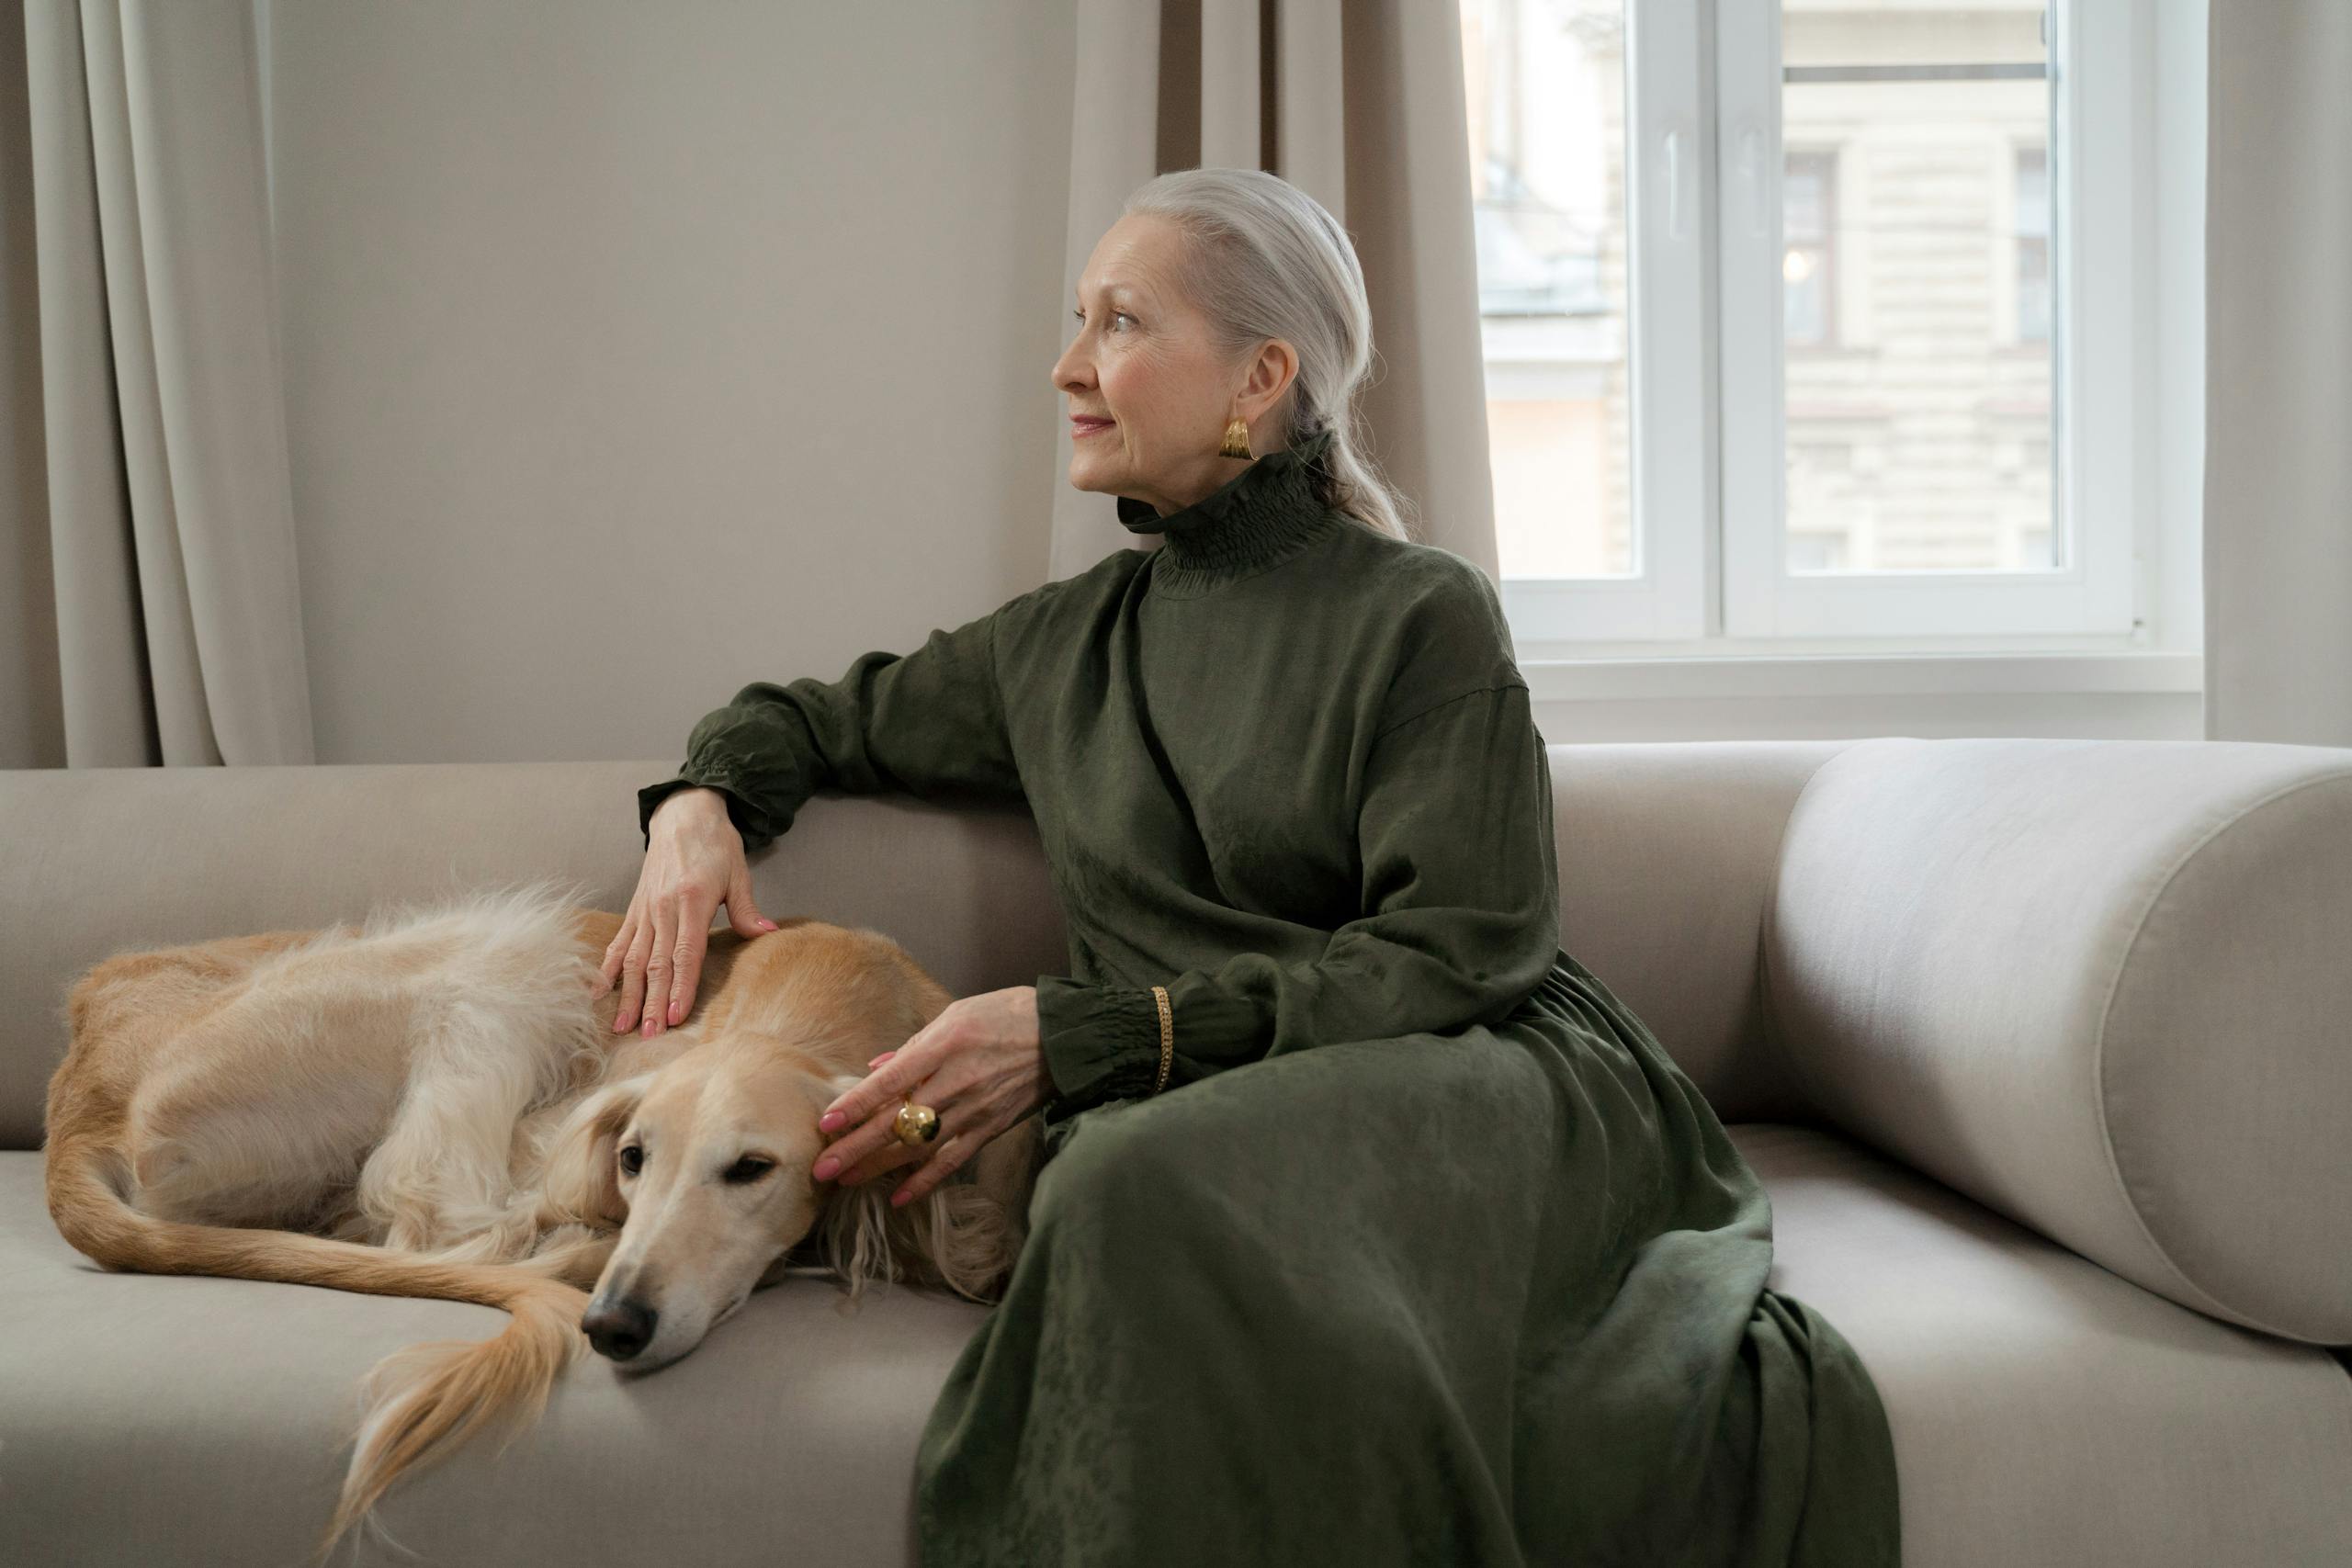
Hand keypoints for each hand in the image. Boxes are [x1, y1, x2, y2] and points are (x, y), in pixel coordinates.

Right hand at [600, 786, 777, 1035]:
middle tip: (648, 1034)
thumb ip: (746, 908)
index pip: (685, 953)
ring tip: (622, 1025)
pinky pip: (618, 942)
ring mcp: (645, 910)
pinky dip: (607, 968)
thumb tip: (768, 933)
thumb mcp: (739, 872)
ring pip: (633, 958)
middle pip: (655, 963)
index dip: (680, 986)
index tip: (675, 1015)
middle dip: (651, 1001)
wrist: (684, 814)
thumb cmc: (715, 844)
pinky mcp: (635, 908)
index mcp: (691, 901)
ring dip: (627, 994)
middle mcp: (663, 908)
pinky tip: (597, 992)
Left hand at [810, 987, 1049, 1205]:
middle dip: (856, 1147)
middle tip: (822, 1168)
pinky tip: (900, 1197)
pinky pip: (953, 1161)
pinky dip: (926, 1181)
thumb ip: (914, 1046)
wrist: (1065, 1036)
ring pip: (918, 1146)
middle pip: (897, 1121)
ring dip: (879, 1167)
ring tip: (846, 1181)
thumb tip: (876, 1069)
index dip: (857, 1104)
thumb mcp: (956, 1014)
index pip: (891, 1081)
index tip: (827, 1122)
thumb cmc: (1007, 1015)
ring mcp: (974, 1109)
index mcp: (944, 1046)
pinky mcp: (991, 1128)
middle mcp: (956, 1082)